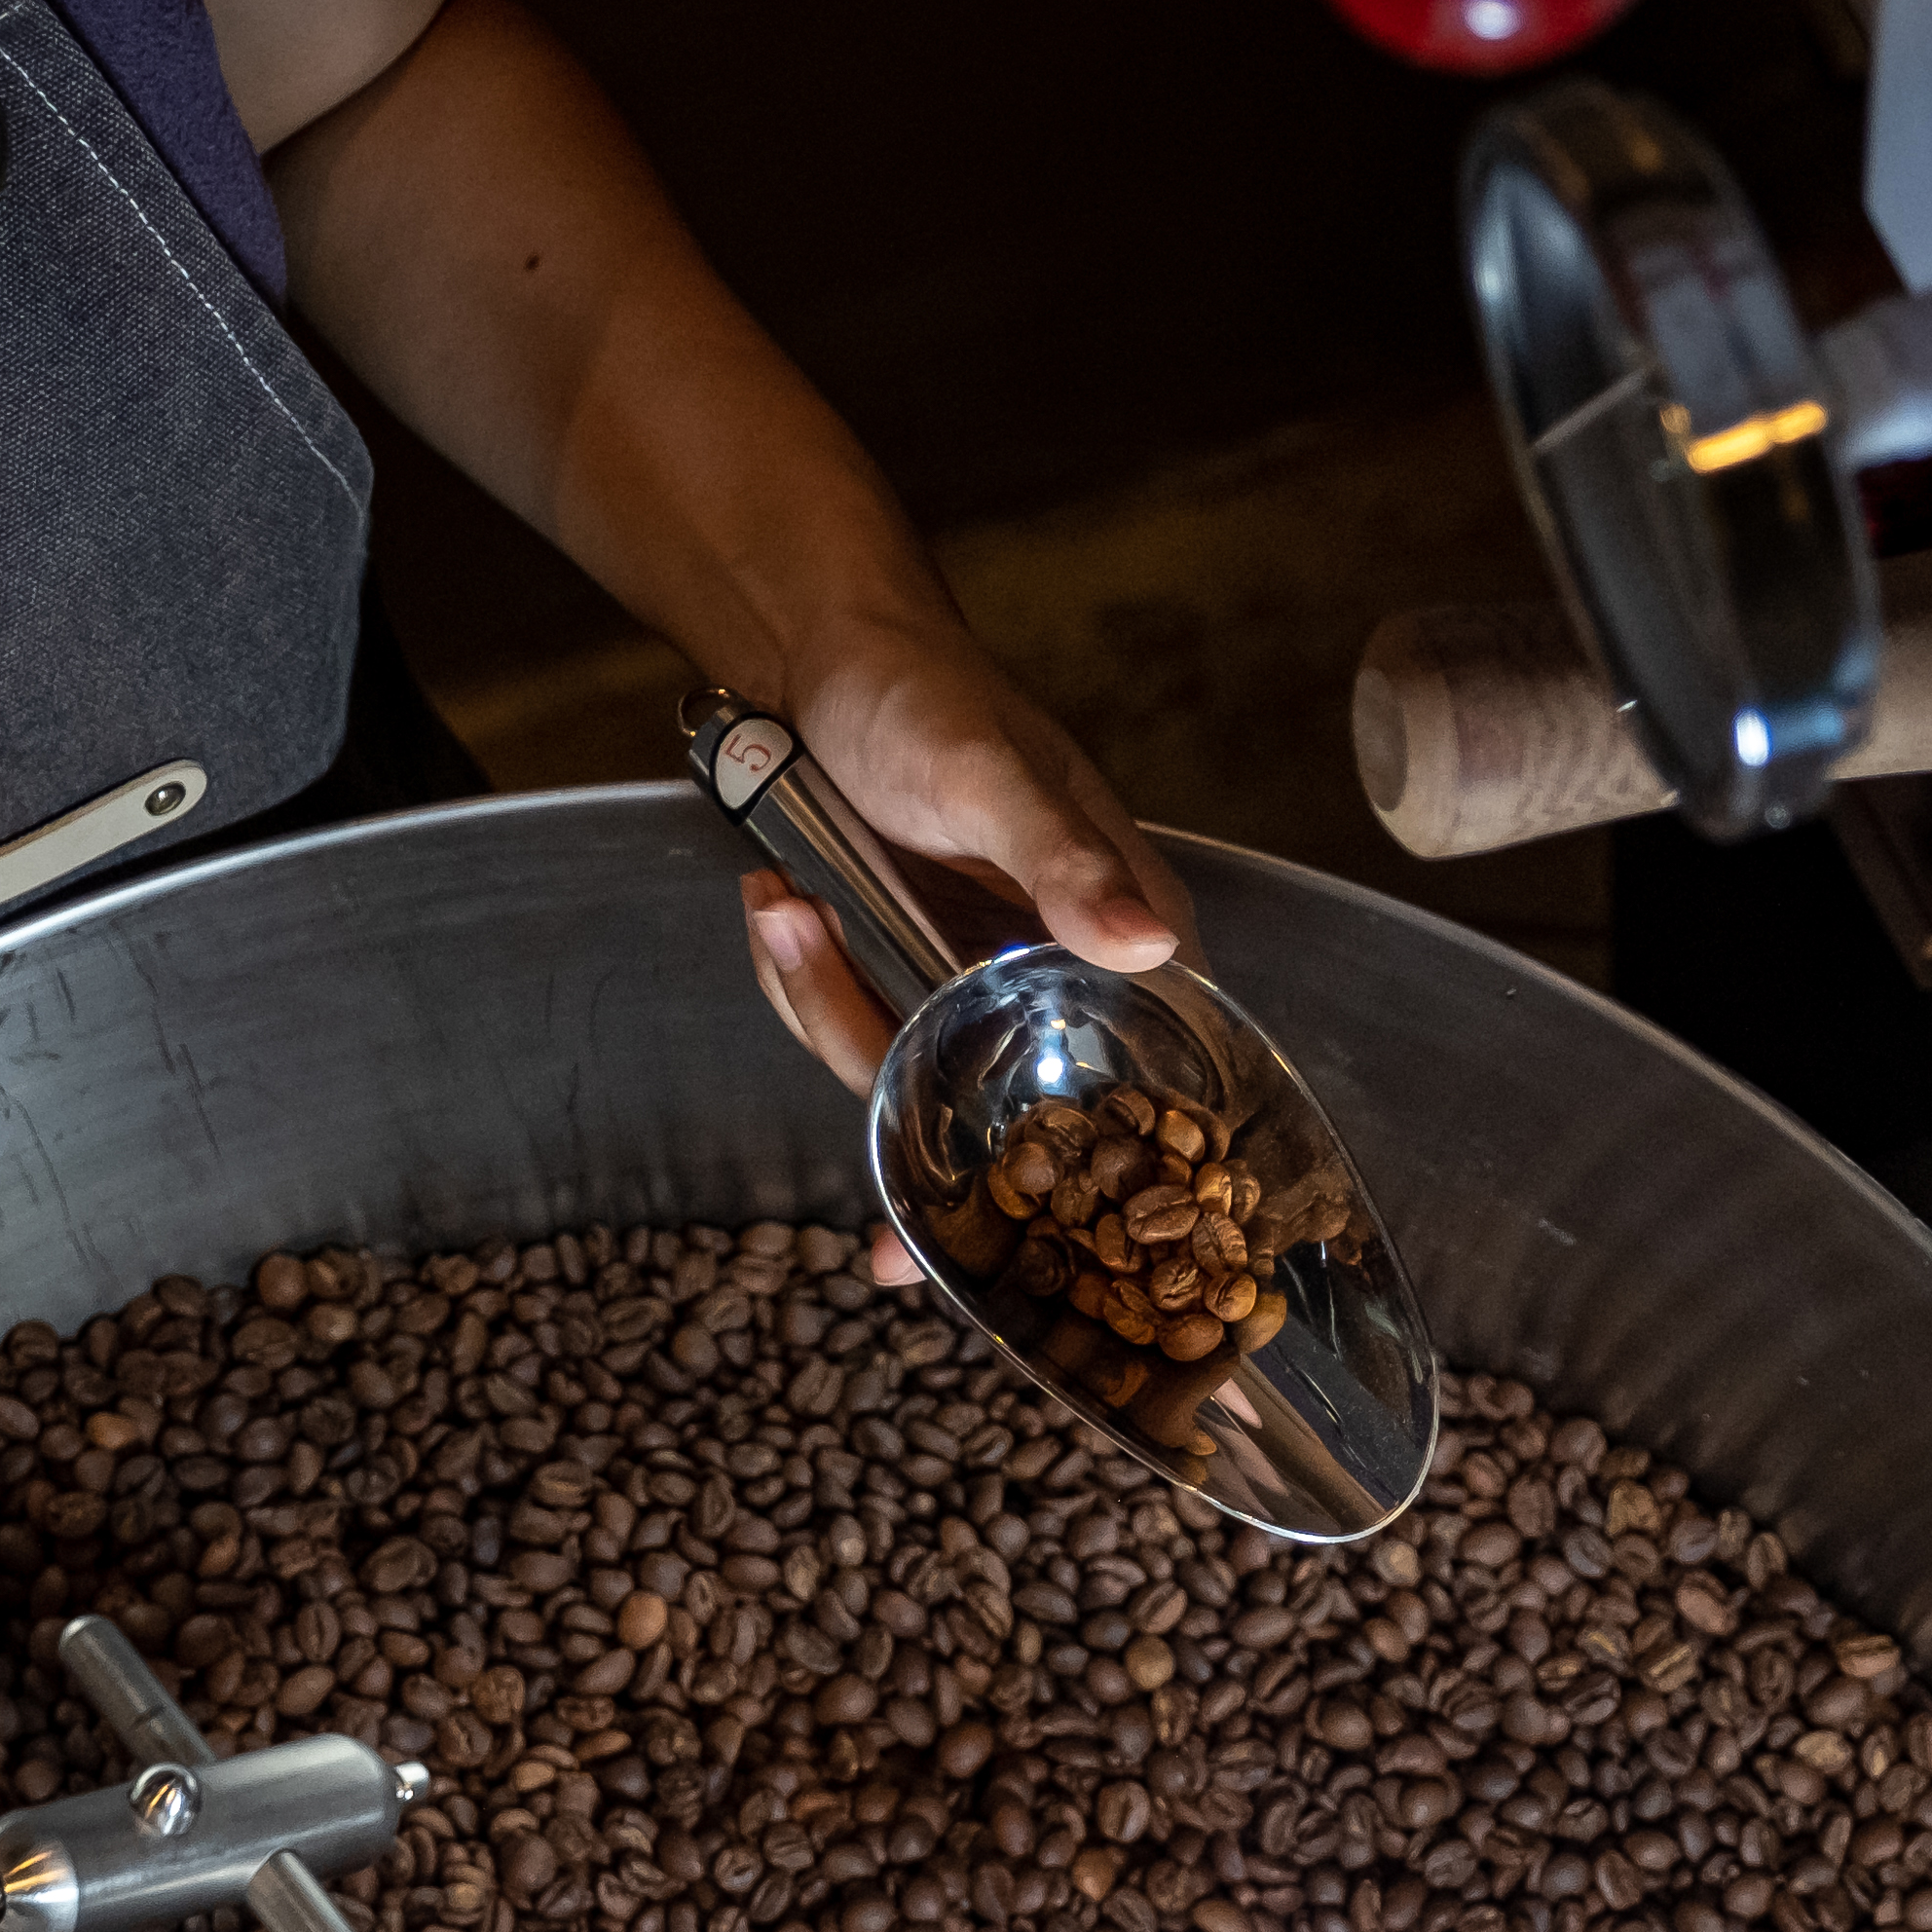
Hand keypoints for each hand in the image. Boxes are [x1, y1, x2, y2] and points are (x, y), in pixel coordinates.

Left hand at [740, 608, 1194, 1306]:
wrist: (815, 652)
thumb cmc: (923, 693)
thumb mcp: (989, 775)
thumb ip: (1063, 862)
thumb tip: (1150, 941)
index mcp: (1124, 939)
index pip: (1143, 1095)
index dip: (1092, 1195)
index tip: (1024, 1278)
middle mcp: (1061, 980)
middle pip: (1004, 1114)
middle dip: (911, 1126)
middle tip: (879, 1227)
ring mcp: (973, 986)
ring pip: (905, 1078)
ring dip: (823, 1003)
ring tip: (785, 902)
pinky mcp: (900, 975)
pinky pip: (847, 1030)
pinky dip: (798, 977)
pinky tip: (780, 899)